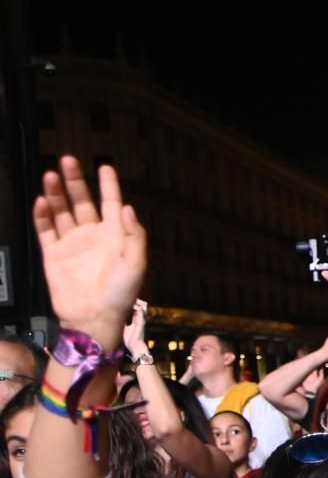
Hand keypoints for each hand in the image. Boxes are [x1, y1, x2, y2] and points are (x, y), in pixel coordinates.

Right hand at [33, 157, 146, 348]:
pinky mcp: (54, 254)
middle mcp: (92, 235)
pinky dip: (42, 215)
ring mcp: (72, 243)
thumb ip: (135, 235)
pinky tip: (42, 201)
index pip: (111, 203)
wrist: (94, 317)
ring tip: (51, 175)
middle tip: (68, 160)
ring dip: (56, 193)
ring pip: (62, 211)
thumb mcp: (136, 264)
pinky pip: (46, 229)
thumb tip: (128, 208)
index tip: (105, 166)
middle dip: (75, 180)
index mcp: (115, 236)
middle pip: (82, 201)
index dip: (109, 185)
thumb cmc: (120, 293)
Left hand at [123, 298, 149, 358]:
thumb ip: (123, 322)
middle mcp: (141, 318)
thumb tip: (114, 317)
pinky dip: (135, 307)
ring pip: (143, 306)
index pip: (138, 307)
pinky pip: (140, 311)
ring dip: (137, 302)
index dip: (134, 302)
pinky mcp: (141, 322)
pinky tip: (130, 308)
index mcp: (137, 319)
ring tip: (129, 303)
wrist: (135, 347)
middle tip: (128, 301)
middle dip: (137, 300)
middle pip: (144, 304)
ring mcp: (142, 319)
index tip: (124, 300)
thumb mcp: (124, 328)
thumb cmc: (130, 339)